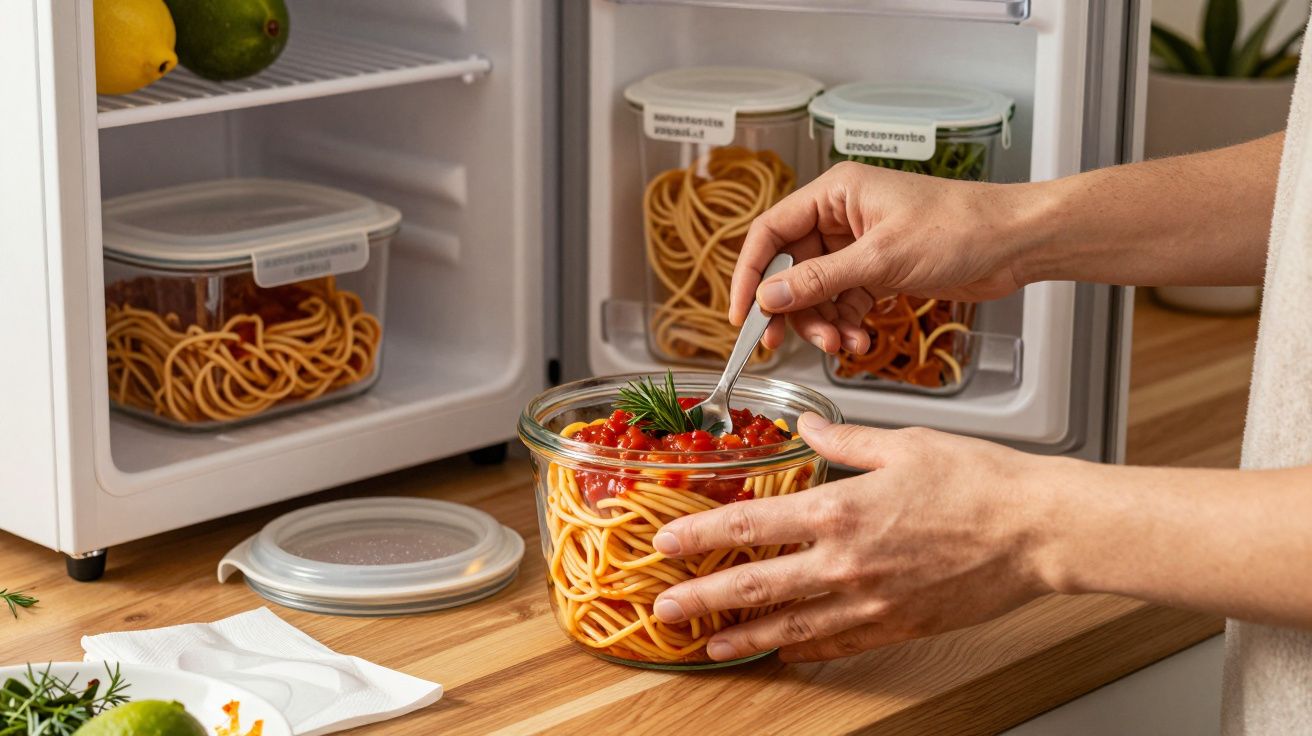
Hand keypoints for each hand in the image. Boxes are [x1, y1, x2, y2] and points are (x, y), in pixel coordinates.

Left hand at [650, 413, 1057, 661]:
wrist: (1039, 530)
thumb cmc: (980, 480)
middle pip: (756, 585)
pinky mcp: (898, 624)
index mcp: (841, 509)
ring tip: (708, 647)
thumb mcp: (903, 443)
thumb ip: (843, 441)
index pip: (750, 525)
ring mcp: (871, 600)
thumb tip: (806, 425)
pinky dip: (805, 649)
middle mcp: (847, 561)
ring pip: (791, 625)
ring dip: (743, 636)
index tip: (665, 542)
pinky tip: (783, 652)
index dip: (700, 535)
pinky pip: (840, 643)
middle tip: (664, 610)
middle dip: (703, 599)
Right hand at [730, 161, 1031, 353]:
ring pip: (818, 292)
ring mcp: (860, 245)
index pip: (771, 232)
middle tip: (785, 344)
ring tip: (843, 345)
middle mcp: (842, 216)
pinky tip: (860, 341)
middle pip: (792, 268)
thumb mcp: (881, 259)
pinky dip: (848, 325)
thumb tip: (770, 298)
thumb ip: (820, 280)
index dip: (751, 274)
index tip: (742, 314)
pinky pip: (846, 302)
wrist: (1015, 242)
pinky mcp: (880, 270)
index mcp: (835, 194)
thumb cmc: (961, 227)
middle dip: (793, 309)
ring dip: (824, 323)